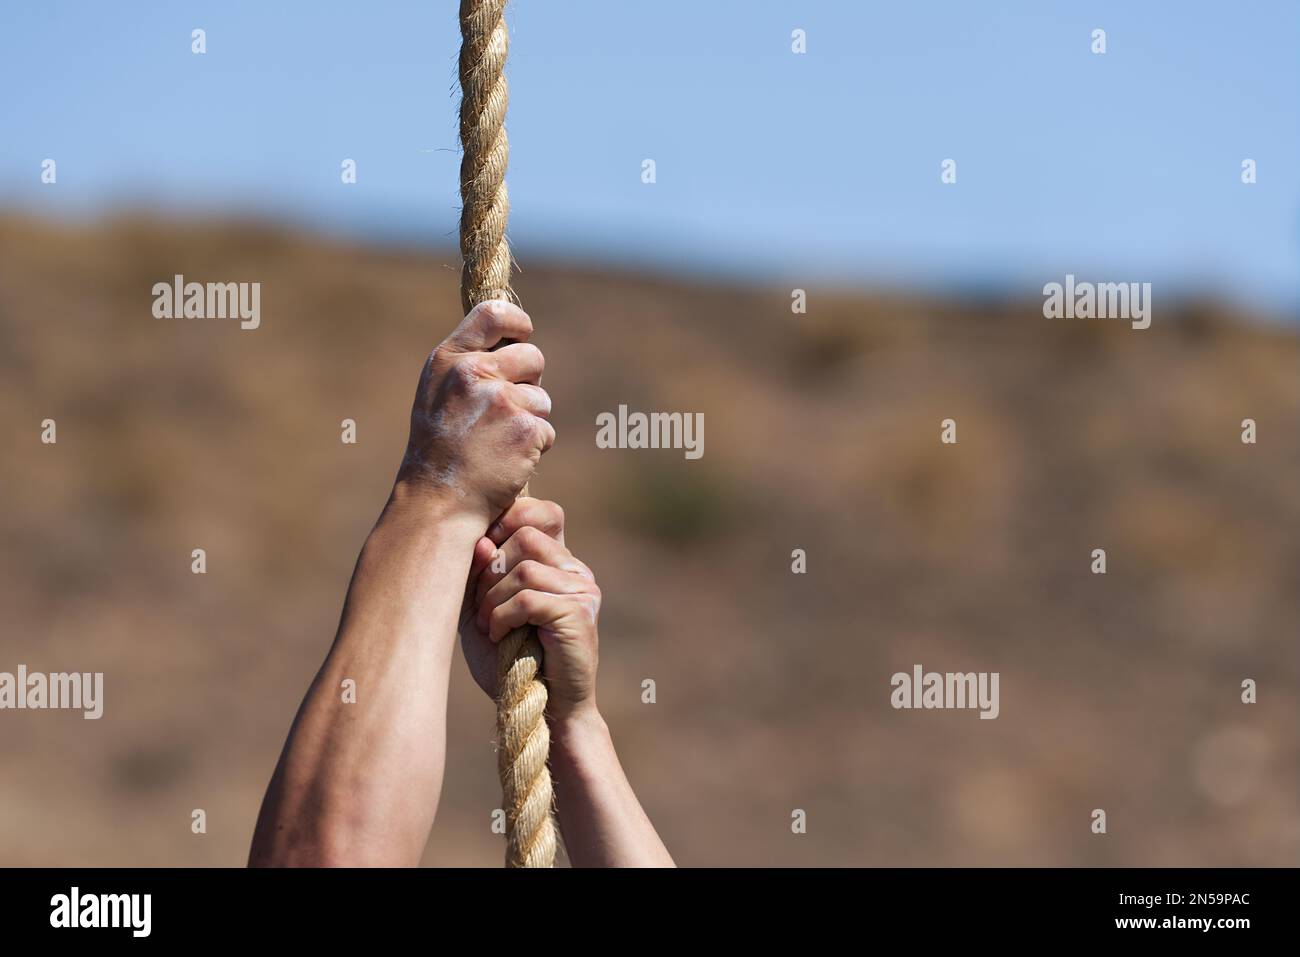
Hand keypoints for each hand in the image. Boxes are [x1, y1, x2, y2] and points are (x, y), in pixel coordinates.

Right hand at [397, 301, 553, 521]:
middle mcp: (474, 373)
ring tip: (497, 443)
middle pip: (533, 358)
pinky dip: (534, 447)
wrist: (440, 500)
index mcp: (450, 359)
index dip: (517, 322)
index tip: (523, 334)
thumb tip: (510, 341)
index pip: (493, 314)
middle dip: (529, 383)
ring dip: (530, 421)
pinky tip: (507, 460)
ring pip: (542, 399)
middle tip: (504, 412)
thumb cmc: (439, 450)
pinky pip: (546, 430)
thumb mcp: (438, 394)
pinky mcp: (526, 429)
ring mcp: (501, 401)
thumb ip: (468, 364)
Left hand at [459, 497, 600, 721]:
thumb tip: (478, 541)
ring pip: (525, 567)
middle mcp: (576, 569)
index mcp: (559, 561)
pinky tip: (500, 637)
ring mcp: (582, 590)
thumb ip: (476, 574)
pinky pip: (529, 597)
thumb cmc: (509, 662)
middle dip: (490, 571)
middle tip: (482, 608)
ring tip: (489, 627)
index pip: (540, 512)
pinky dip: (503, 616)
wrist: (543, 712)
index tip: (480, 554)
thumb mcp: (481, 611)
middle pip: (525, 536)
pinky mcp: (579, 614)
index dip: (507, 520)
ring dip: (494, 599)